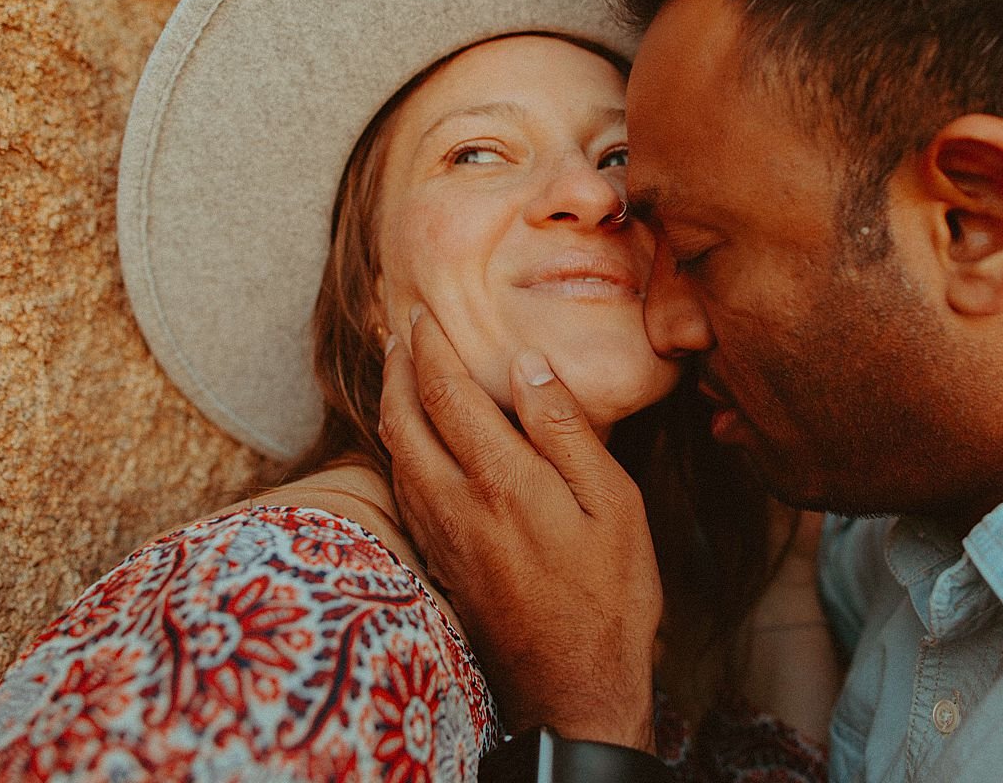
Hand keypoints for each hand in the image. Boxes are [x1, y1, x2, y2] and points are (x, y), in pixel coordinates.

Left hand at [380, 306, 661, 748]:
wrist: (573, 689)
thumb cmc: (608, 596)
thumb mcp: (612, 505)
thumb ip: (566, 431)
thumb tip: (526, 365)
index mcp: (502, 480)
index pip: (447, 394)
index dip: (430, 347)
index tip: (423, 313)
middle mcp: (456, 504)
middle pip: (403, 420)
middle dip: (395, 368)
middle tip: (397, 330)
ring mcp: (441, 537)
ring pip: (394, 456)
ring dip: (390, 405)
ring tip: (397, 373)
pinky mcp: (440, 563)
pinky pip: (402, 489)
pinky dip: (397, 448)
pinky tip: (410, 444)